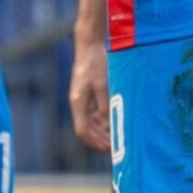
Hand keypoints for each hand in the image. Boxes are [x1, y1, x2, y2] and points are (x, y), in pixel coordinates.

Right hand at [68, 37, 109, 152]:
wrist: (89, 44)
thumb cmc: (96, 63)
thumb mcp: (103, 85)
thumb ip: (104, 106)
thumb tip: (107, 125)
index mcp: (78, 102)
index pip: (83, 131)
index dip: (95, 142)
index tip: (108, 149)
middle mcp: (77, 102)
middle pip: (86, 129)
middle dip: (99, 140)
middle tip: (115, 147)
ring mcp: (81, 97)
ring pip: (89, 121)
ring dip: (101, 131)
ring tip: (115, 137)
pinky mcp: (86, 92)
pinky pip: (92, 112)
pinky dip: (101, 120)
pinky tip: (112, 122)